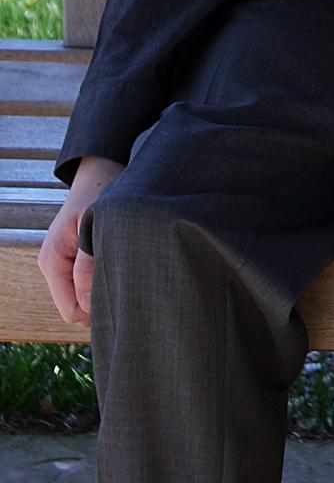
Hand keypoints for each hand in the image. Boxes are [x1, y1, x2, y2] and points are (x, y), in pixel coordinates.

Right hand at [38, 155, 123, 325]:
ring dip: (105, 288)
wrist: (101, 171)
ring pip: (85, 297)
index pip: (71, 310)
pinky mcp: (76, 258)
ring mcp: (64, 263)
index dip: (96, 310)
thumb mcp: (95, 226)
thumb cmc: (100, 192)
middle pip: (78, 308)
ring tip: (127, 268)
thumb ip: (88, 264)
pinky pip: (89, 283)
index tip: (124, 292)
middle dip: (101, 301)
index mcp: (53, 261)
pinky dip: (106, 278)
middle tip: (131, 282)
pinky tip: (122, 263)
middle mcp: (54, 266)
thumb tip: (88, 304)